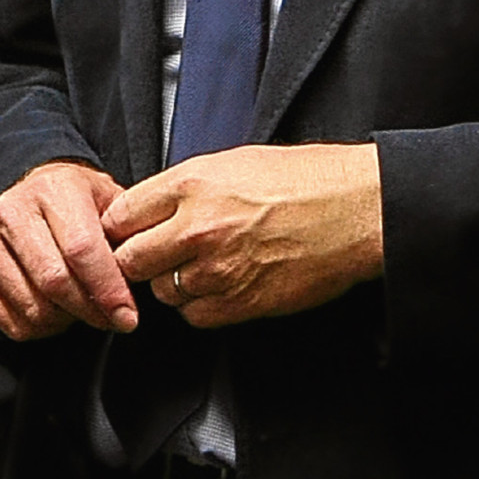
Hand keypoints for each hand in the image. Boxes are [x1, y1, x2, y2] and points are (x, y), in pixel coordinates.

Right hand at [0, 159, 136, 340]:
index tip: (128, 314)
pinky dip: (41, 329)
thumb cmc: (75, 200)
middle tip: (114, 319)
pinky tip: (56, 311)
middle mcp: (12, 213)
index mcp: (53, 189)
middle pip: (54, 282)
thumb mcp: (109, 198)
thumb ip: (127, 232)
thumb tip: (146, 271)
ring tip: (83, 307)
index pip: (81, 248)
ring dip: (67, 321)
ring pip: (33, 308)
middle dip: (91, 311)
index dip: (108, 289)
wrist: (29, 190)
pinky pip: (11, 322)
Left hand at [103, 143, 382, 328]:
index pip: (120, 216)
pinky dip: (202, 306)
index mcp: (193, 184)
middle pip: (131, 261)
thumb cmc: (305, 180)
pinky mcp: (243, 302)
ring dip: (174, 284)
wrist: (357, 209)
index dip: (120, 227)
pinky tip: (222, 285)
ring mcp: (220, 269)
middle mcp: (199, 227)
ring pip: (163, 292)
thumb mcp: (233, 162)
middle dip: (139, 260)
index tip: (126, 233)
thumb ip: (183, 188)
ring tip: (201, 265)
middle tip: (155, 255)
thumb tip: (147, 210)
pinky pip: (196, 316)